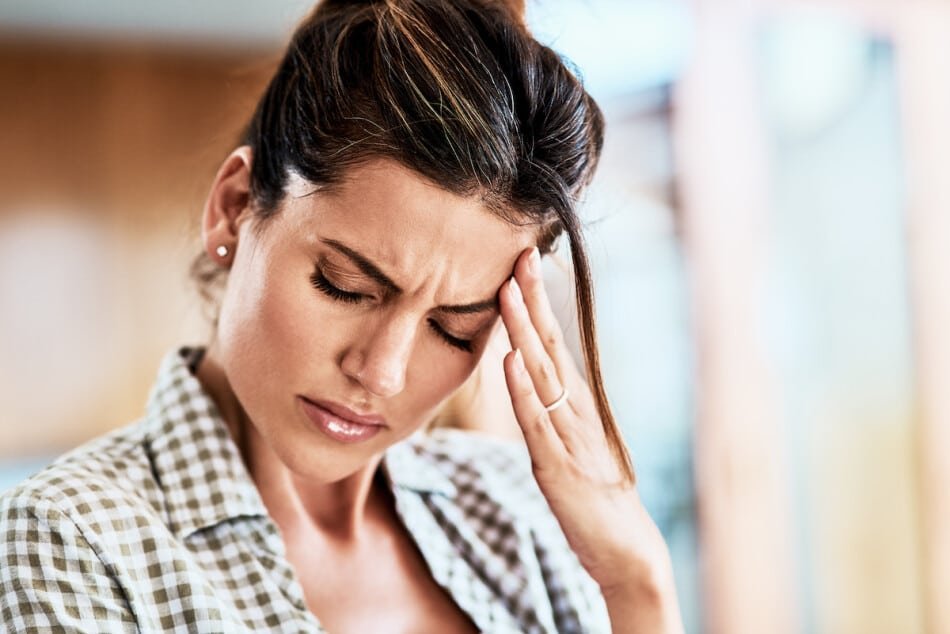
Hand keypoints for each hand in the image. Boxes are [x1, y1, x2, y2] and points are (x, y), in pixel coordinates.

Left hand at [499, 247, 681, 629]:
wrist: (628, 552)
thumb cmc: (598, 499)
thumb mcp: (572, 446)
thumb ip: (552, 412)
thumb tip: (527, 375)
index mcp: (577, 405)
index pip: (554, 344)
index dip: (536, 304)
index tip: (522, 264)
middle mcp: (576, 412)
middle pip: (551, 346)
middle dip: (531, 300)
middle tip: (518, 255)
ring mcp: (569, 437)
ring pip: (542, 374)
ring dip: (524, 332)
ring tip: (507, 292)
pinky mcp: (559, 468)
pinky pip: (537, 423)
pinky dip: (523, 391)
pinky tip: (511, 361)